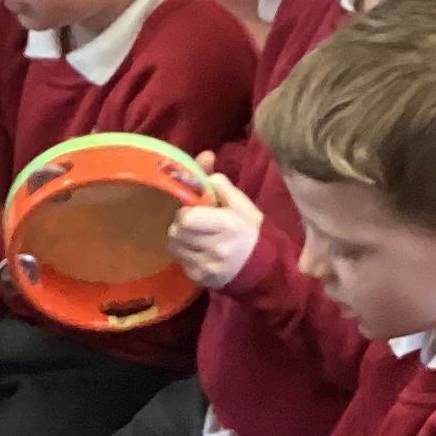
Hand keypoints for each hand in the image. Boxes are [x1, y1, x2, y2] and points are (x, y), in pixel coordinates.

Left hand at [168, 160, 262, 290]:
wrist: (261, 267)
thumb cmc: (248, 230)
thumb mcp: (239, 203)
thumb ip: (218, 181)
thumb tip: (205, 155)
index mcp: (228, 224)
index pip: (187, 218)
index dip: (186, 211)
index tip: (194, 210)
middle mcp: (217, 248)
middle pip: (176, 232)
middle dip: (181, 225)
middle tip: (193, 224)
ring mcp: (207, 267)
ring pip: (175, 246)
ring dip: (181, 239)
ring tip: (195, 237)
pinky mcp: (200, 279)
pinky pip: (180, 261)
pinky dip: (185, 254)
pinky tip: (199, 252)